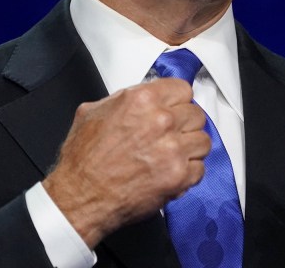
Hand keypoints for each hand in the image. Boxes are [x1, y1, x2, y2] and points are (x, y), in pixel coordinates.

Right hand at [42, 79, 210, 246]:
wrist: (80, 196)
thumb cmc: (84, 159)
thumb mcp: (94, 111)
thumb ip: (124, 98)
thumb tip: (141, 96)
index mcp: (142, 100)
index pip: (182, 89)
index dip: (177, 100)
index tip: (174, 109)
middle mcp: (161, 121)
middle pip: (196, 114)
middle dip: (185, 124)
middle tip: (172, 135)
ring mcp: (173, 149)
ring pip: (203, 140)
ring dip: (190, 148)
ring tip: (174, 155)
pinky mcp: (178, 176)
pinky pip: (200, 168)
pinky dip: (189, 172)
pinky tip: (172, 172)